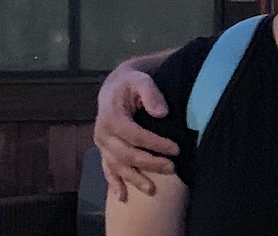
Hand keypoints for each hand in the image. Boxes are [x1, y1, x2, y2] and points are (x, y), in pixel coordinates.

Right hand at [95, 64, 179, 201]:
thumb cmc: (131, 82)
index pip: (135, 135)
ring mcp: (102, 145)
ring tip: (154, 190)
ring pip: (118, 166)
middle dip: (150, 163)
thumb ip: (151, 93)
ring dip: (135, 179)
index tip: (176, 149)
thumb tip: (162, 113)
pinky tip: (122, 197)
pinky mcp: (103, 151)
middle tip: (172, 169)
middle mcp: (103, 134)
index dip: (156, 144)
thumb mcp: (141, 80)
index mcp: (111, 116)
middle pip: (127, 154)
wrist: (114, 86)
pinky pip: (107, 170)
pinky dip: (114, 184)